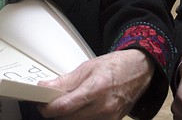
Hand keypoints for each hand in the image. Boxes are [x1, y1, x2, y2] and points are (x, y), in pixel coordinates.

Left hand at [36, 49, 154, 118]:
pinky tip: (81, 110)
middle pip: (68, 119)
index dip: (48, 109)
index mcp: (96, 89)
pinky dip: (80, 118)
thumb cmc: (116, 67)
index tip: (42, 105)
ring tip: (69, 104)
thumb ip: (65, 81)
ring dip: (68, 117)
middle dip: (56, 113)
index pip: (64, 107)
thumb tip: (45, 87)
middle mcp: (103, 107)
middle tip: (52, 103)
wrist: (138, 71)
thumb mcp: (87, 68)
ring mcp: (108, 118)